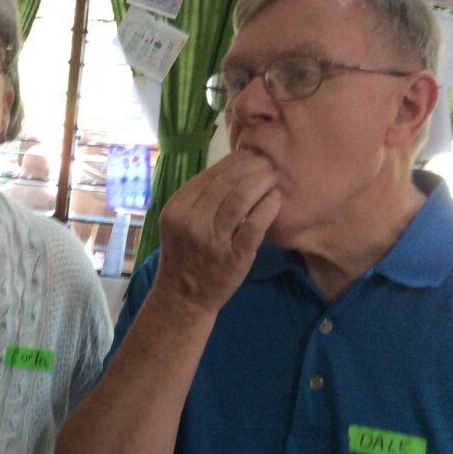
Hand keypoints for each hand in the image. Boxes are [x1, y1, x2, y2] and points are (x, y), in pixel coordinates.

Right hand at [151, 150, 279, 315]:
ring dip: (262, 182)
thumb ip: (199, 197)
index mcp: (176, 209)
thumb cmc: (185, 254)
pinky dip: (269, 206)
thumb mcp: (179, 222)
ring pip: (241, 198)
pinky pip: (256, 223)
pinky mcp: (234, 256)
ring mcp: (212, 240)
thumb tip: (234, 165)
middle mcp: (191, 222)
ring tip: (273, 178)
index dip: (235, 161)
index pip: (210, 175)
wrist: (184, 296)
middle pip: (227, 183)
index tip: (252, 156)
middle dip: (252, 167)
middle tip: (268, 164)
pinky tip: (276, 199)